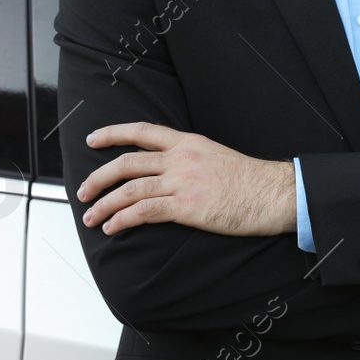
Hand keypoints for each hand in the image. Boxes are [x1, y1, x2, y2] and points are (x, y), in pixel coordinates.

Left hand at [76, 122, 294, 236]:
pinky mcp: (187, 206)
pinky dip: (122, 219)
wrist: (275, 193)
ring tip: (91, 217)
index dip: (112, 134)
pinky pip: (144, 211)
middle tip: (84, 191)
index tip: (93, 139)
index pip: (142, 131)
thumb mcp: (217, 158)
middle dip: (99, 177)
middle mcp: (182, 158)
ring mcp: (183, 181)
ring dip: (104, 204)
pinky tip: (112, 228)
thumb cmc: (252, 182)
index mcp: (189, 143)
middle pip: (127, 162)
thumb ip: (192, 161)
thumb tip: (171, 173)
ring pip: (130, 189)